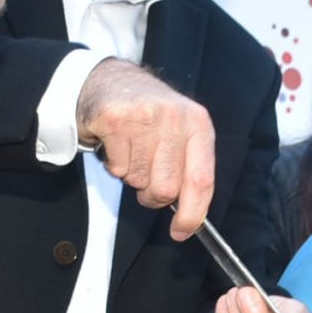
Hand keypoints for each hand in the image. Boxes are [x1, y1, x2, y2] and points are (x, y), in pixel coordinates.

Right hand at [76, 59, 215, 237]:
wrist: (109, 81)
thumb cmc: (147, 116)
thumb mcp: (179, 133)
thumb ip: (189, 168)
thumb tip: (190, 217)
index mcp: (198, 124)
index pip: (202, 180)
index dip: (193, 213)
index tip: (182, 231)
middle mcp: (175, 118)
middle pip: (167, 188)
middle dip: (152, 195)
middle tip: (145, 179)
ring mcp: (145, 116)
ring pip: (139, 180)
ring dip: (131, 176)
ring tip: (130, 152)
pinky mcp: (116, 119)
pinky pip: (117, 168)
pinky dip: (113, 165)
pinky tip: (115, 144)